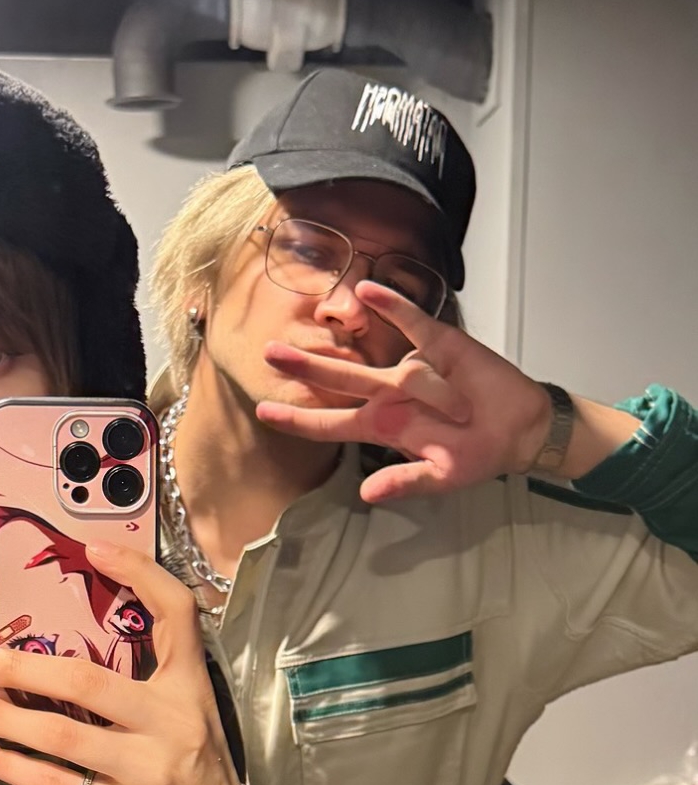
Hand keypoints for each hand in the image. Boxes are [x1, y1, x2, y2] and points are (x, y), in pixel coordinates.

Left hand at [0, 544, 253, 784]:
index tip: (92, 547)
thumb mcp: (188, 716)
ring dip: (7, 718)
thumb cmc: (196, 773)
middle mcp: (172, 723)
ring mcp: (150, 770)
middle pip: (89, 680)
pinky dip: (16, 768)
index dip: (138, 573)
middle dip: (22, 667)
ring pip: (64, 736)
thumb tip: (62, 653)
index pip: (176, 613)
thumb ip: (145, 683)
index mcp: (190, 688)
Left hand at [255, 285, 563, 502]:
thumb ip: (406, 483)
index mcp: (384, 428)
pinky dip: (392, 307)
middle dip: (304, 367)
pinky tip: (368, 290)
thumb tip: (367, 495)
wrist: (519, 429)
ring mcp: (411, 368)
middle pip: (339, 380)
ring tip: (413, 395)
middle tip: (268, 352)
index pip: (332, 425)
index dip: (299, 420)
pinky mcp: (440, 345)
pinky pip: (412, 323)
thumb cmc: (478, 454)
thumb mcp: (443, 478)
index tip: (264, 411)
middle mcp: (389, 395)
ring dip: (385, 375)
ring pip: (378, 361)